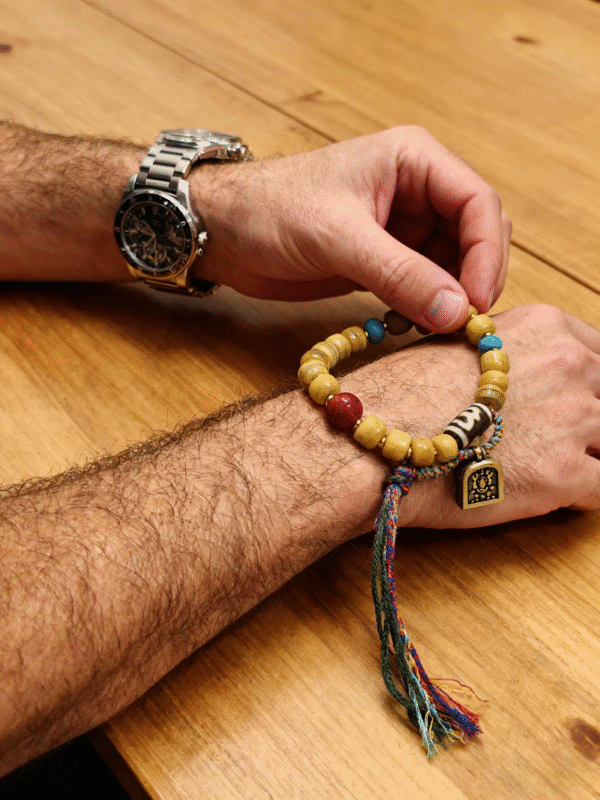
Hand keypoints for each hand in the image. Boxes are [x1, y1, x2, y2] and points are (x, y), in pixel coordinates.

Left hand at [195, 126, 510, 331]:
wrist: (223, 231)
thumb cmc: (270, 209)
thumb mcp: (337, 237)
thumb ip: (399, 273)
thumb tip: (456, 312)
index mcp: (415, 160)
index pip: (479, 203)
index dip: (487, 255)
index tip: (476, 304)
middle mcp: (418, 190)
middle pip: (477, 235)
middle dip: (476, 278)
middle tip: (463, 324)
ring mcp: (404, 228)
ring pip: (455, 265)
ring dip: (453, 297)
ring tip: (439, 328)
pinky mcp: (386, 259)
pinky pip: (425, 285)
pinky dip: (429, 306)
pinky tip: (417, 324)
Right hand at [342, 304, 599, 527]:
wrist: (371, 439)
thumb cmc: (397, 394)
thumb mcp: (457, 346)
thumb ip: (503, 355)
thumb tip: (514, 375)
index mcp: (544, 326)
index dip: (590, 383)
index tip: (581, 399)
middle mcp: (568, 364)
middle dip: (593, 418)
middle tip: (570, 438)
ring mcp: (571, 418)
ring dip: (592, 454)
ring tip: (558, 466)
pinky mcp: (563, 474)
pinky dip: (589, 493)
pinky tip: (561, 495)